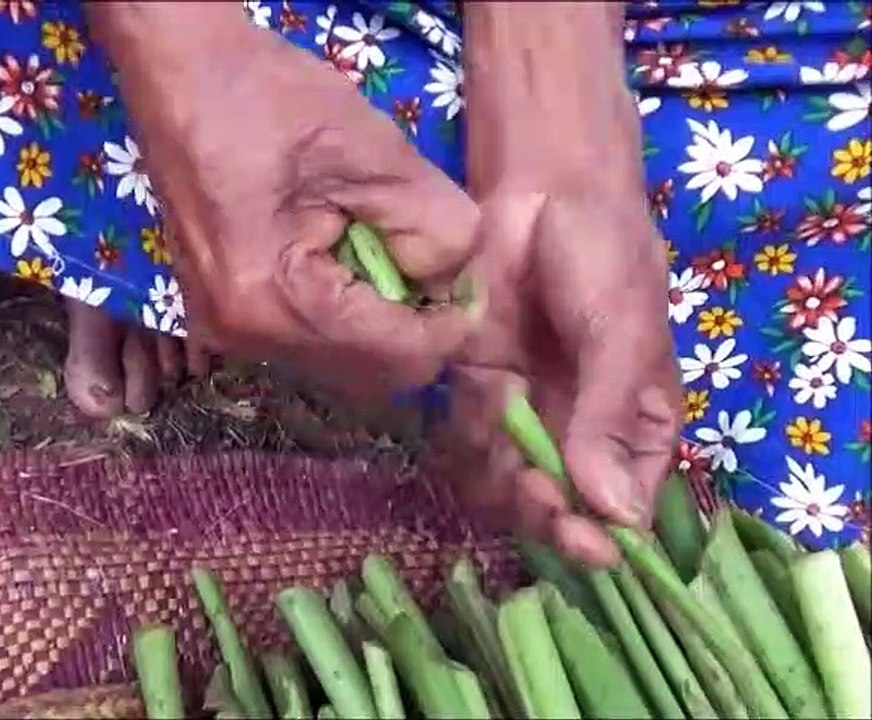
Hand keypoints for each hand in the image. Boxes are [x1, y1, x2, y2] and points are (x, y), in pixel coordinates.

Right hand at [89, 4, 484, 396]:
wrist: (179, 74)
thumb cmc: (269, 101)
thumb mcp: (375, 153)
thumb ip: (436, 228)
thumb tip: (457, 282)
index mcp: (275, 302)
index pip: (396, 357)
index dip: (449, 328)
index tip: (468, 283)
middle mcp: (242, 337)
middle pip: (366, 378)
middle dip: (412, 332)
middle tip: (429, 269)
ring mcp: (222, 332)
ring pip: (336, 366)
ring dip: (377, 327)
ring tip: (382, 255)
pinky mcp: (220, 315)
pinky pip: (303, 342)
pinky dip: (341, 317)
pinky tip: (343, 260)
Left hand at [435, 191, 681, 566]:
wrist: (542, 186)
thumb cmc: (606, 254)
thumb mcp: (623, 333)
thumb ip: (609, 417)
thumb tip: (616, 512)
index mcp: (637, 417)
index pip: (629, 494)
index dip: (611, 528)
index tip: (592, 548)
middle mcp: (580, 423)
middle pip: (565, 497)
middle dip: (553, 515)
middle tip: (542, 510)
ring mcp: (526, 405)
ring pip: (512, 476)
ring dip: (509, 490)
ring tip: (512, 478)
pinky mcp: (474, 383)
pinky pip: (467, 437)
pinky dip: (467, 450)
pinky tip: (471, 439)